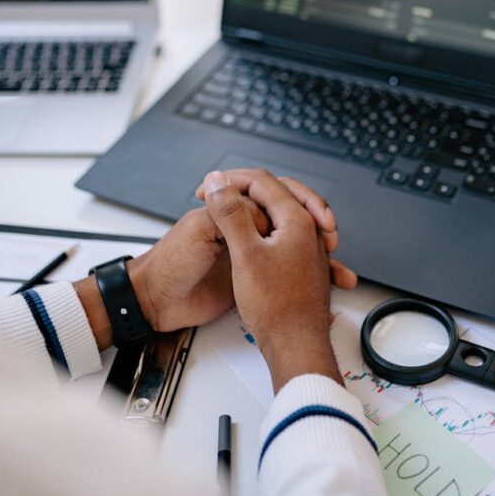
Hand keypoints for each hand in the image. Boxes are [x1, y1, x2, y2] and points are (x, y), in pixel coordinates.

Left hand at [74, 172, 348, 347]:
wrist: (156, 303)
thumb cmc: (170, 263)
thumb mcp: (200, 231)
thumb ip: (231, 217)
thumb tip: (263, 211)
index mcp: (233, 209)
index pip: (275, 193)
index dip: (299, 202)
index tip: (315, 221)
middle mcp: (247, 227)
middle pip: (293, 216)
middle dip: (318, 225)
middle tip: (330, 239)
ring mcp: (252, 252)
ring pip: (297, 245)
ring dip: (321, 255)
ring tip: (339, 270)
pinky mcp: (253, 277)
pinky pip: (287, 273)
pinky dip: (309, 278)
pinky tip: (327, 288)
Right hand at [202, 169, 356, 392]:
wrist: (296, 347)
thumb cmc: (275, 307)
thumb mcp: (244, 254)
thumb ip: (231, 214)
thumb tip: (218, 182)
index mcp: (297, 220)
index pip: (263, 182)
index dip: (231, 181)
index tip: (210, 190)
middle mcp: (309, 230)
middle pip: (280, 191)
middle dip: (250, 187)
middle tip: (224, 191)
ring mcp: (310, 248)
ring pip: (285, 212)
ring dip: (260, 206)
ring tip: (236, 209)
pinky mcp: (304, 265)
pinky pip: (288, 232)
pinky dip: (269, 226)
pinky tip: (256, 237)